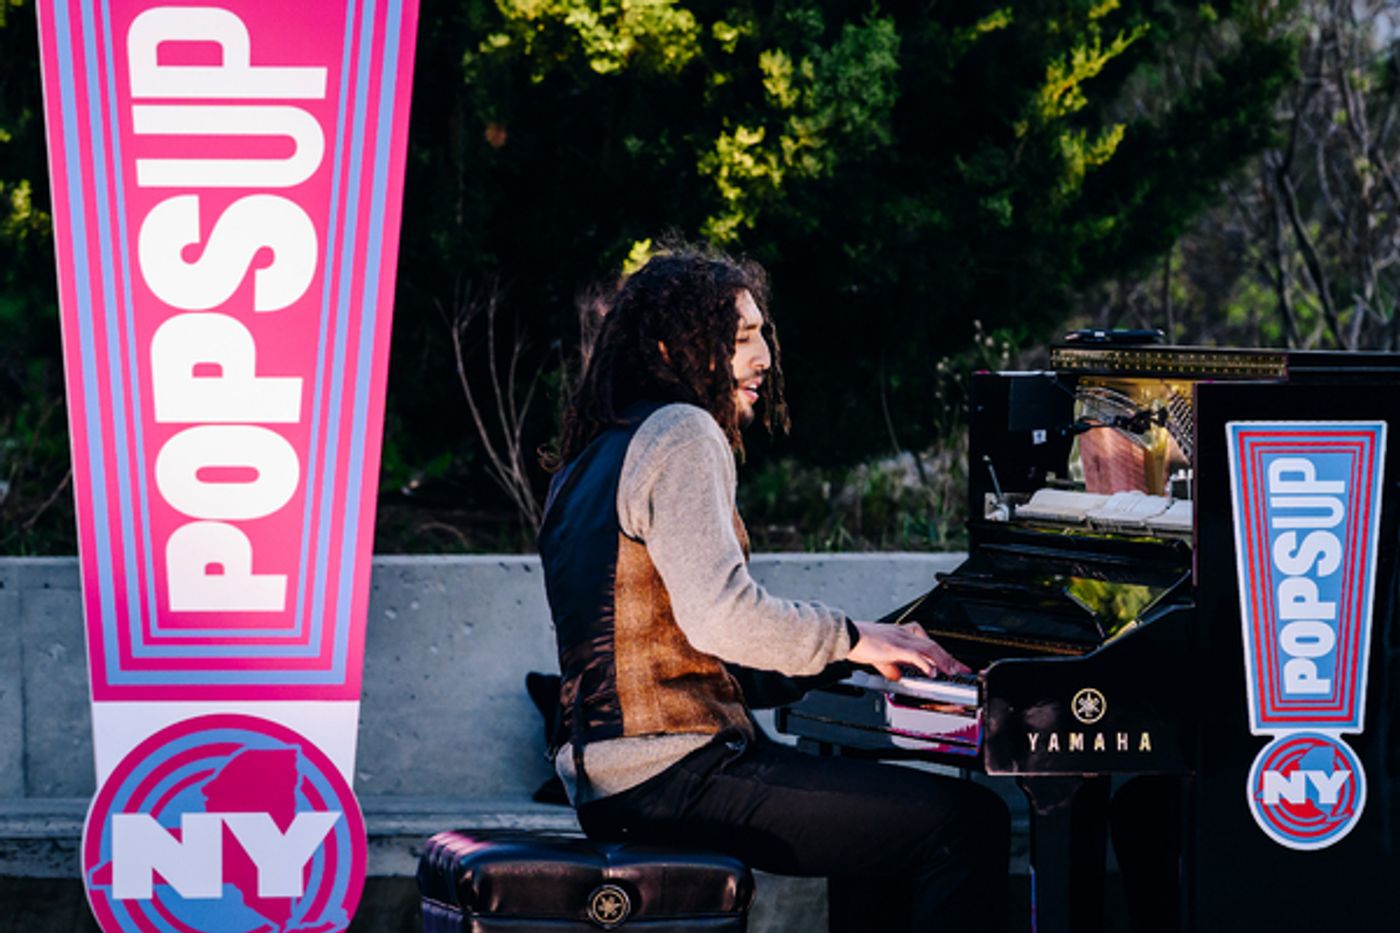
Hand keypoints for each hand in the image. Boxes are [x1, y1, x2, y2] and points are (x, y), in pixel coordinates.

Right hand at [847, 620, 969, 680]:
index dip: (943, 655)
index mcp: (901, 634)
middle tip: (963, 669)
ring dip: (944, 661)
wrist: (846, 635)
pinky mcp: (895, 647)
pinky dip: (926, 664)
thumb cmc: (858, 642)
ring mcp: (901, 639)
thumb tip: (897, 676)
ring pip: (930, 648)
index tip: (953, 664)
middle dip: (950, 659)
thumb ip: (890, 666)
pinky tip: (932, 672)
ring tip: (954, 671)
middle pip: (934, 645)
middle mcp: (904, 634)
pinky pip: (916, 655)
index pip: (928, 643)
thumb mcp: (878, 657)